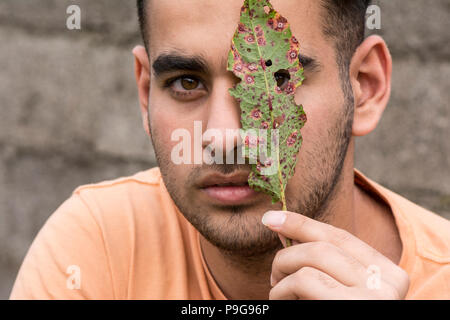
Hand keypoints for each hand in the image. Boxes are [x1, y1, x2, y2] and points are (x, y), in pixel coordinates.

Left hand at [262, 210, 409, 299]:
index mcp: (387, 273)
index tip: (271, 218)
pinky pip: (304, 280)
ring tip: (277, 290)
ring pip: (311, 258)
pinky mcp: (352, 307)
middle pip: (323, 246)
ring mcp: (374, 297)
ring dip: (282, 272)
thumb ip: (321, 262)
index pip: (340, 237)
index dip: (302, 223)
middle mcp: (388, 282)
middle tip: (273, 273)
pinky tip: (280, 301)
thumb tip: (280, 225)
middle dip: (287, 253)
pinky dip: (281, 289)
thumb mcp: (337, 288)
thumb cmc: (335, 313)